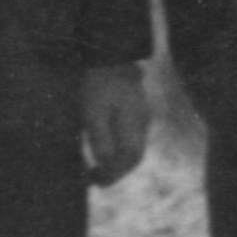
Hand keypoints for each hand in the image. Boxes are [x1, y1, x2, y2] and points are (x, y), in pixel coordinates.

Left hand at [82, 64, 149, 186]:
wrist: (112, 54)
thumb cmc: (99, 84)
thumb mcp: (93, 113)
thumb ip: (101, 140)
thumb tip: (104, 164)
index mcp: (134, 125)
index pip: (129, 159)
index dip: (114, 174)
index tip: (96, 182)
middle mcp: (142, 123)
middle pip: (134, 156)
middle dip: (116, 172)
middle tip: (96, 180)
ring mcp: (141, 116)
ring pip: (134, 148)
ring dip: (118, 162)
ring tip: (98, 169)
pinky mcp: (136, 111)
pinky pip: (132, 138)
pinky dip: (120, 150)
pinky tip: (106, 150)